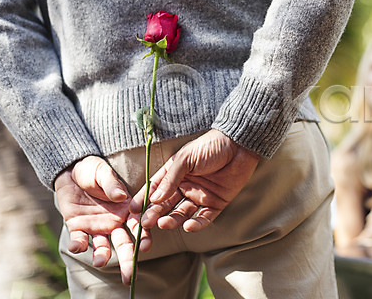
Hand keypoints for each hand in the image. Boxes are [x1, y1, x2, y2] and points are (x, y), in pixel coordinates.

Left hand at [54, 156, 151, 284]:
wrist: (71, 170)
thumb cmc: (93, 170)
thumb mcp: (103, 172)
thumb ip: (112, 184)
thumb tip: (121, 196)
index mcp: (127, 209)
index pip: (139, 226)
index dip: (143, 237)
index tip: (144, 247)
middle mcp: (114, 222)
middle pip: (124, 244)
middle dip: (128, 261)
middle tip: (130, 277)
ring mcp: (96, 227)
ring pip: (103, 247)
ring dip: (103, 256)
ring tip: (101, 262)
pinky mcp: (77, 227)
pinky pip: (79, 239)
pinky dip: (78, 244)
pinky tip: (77, 247)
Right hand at [130, 129, 259, 232]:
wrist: (239, 145)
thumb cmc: (210, 146)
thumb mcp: (185, 159)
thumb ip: (171, 179)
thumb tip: (155, 199)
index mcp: (174, 174)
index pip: (155, 189)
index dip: (143, 200)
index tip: (132, 211)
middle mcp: (185, 187)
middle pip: (166, 205)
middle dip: (155, 214)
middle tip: (145, 223)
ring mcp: (200, 196)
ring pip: (182, 213)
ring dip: (173, 220)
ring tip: (164, 223)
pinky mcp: (216, 204)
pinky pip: (204, 218)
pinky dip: (196, 223)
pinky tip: (188, 226)